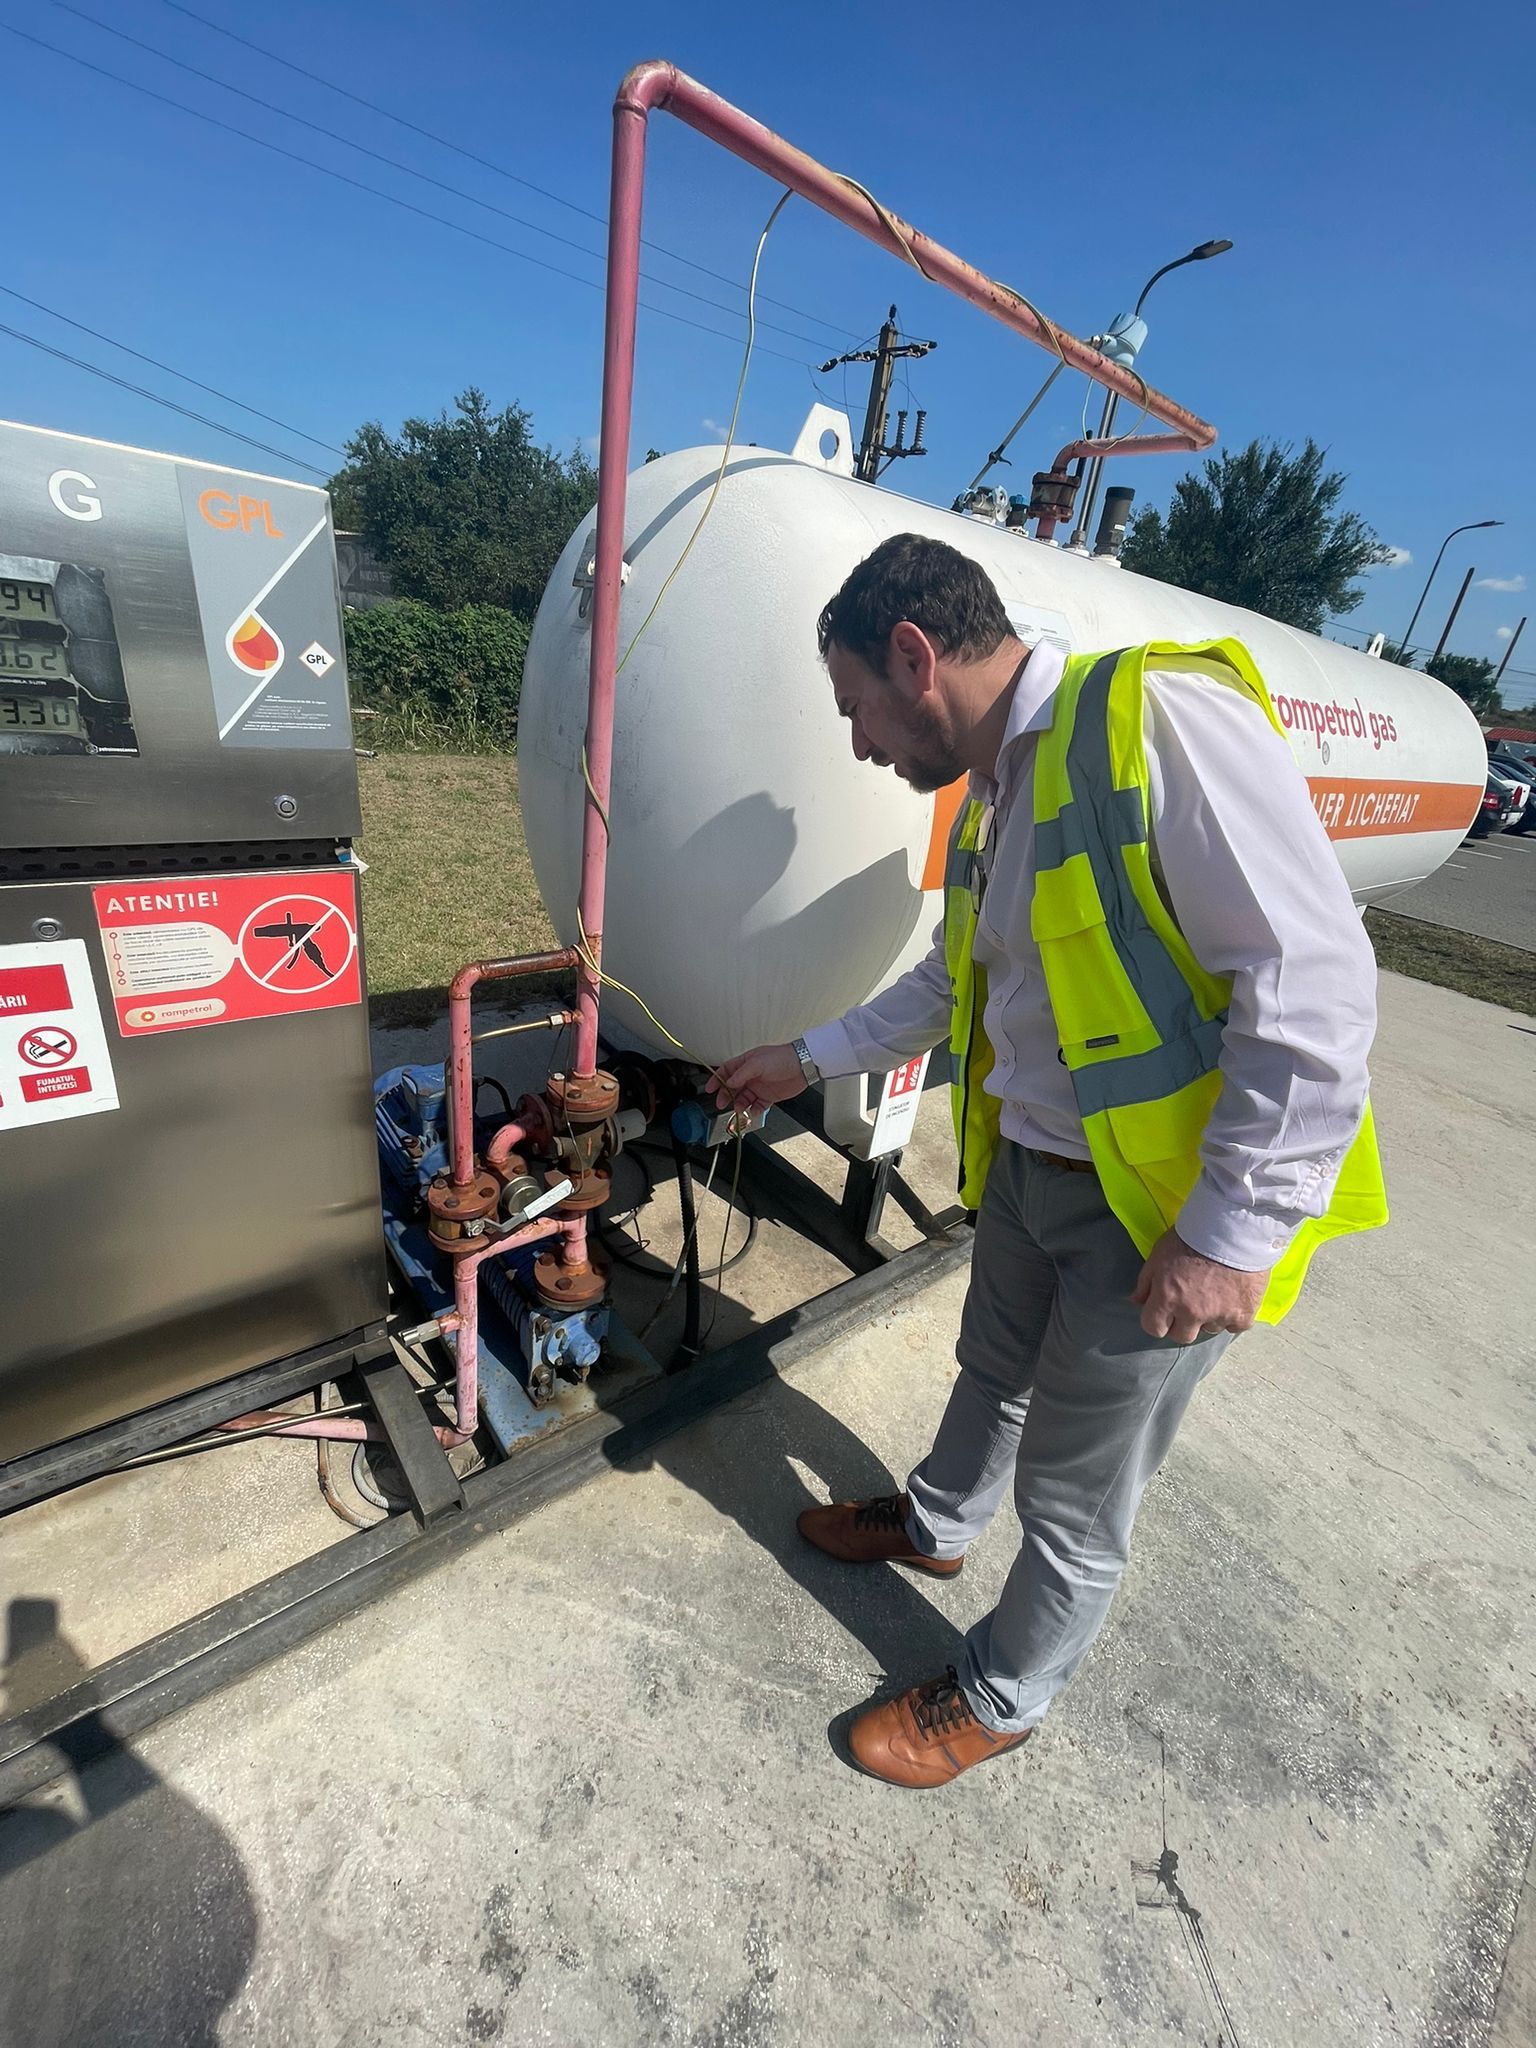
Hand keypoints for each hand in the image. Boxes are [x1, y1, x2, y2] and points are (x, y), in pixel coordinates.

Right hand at [708, 1042, 806, 1114]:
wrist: (803, 1066)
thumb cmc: (782, 1057)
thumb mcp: (758, 1062)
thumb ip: (741, 1074)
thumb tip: (729, 1082)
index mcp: (746, 1063)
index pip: (726, 1071)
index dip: (717, 1079)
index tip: (710, 1089)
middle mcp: (751, 1075)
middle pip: (732, 1087)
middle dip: (726, 1095)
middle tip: (722, 1104)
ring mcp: (760, 1086)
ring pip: (744, 1099)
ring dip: (739, 1105)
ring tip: (739, 1109)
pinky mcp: (769, 1096)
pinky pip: (757, 1106)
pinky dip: (754, 1110)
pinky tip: (753, 1111)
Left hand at [1131, 1230, 1268, 1342]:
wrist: (1233, 1227)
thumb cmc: (1192, 1237)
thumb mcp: (1158, 1254)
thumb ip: (1146, 1282)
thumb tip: (1137, 1301)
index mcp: (1167, 1298)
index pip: (1153, 1328)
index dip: (1157, 1320)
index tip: (1164, 1311)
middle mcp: (1192, 1313)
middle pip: (1182, 1336)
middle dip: (1182, 1323)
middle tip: (1190, 1304)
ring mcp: (1219, 1316)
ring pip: (1210, 1330)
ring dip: (1209, 1318)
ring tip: (1214, 1294)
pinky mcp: (1243, 1314)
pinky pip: (1235, 1327)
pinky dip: (1234, 1316)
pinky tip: (1232, 1298)